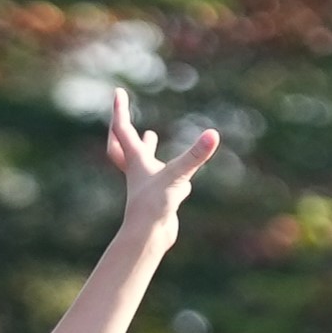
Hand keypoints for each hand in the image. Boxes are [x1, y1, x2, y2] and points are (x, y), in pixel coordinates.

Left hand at [108, 87, 220, 225]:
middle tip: (121, 115)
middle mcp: (138, 173)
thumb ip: (195, 156)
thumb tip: (214, 135)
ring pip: (145, 164)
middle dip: (122, 129)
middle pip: (124, 146)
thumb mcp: (177, 177)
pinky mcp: (158, 201)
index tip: (117, 92)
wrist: (148, 240)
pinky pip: (164, 183)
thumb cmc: (154, 209)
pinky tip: (183, 180)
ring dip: (146, 149)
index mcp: (136, 162)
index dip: (120, 110)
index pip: (123, 130)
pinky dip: (172, 177)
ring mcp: (147, 188)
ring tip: (151, 136)